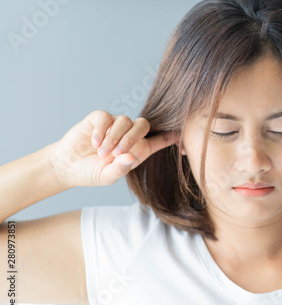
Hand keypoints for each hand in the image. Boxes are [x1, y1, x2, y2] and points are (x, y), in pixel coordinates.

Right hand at [48, 110, 178, 186]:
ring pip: (124, 121)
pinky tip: (94, 143)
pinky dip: (101, 131)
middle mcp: (129, 134)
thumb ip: (120, 169)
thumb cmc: (92, 172)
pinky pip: (105, 117)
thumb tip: (130, 157)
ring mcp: (114, 125)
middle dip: (133, 137)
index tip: (182, 133)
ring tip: (102, 154)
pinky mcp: (98, 119)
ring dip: (114, 138)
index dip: (171, 136)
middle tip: (118, 153)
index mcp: (138, 149)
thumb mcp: (107, 177)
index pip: (160, 139)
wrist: (67, 166)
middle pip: (143, 124)